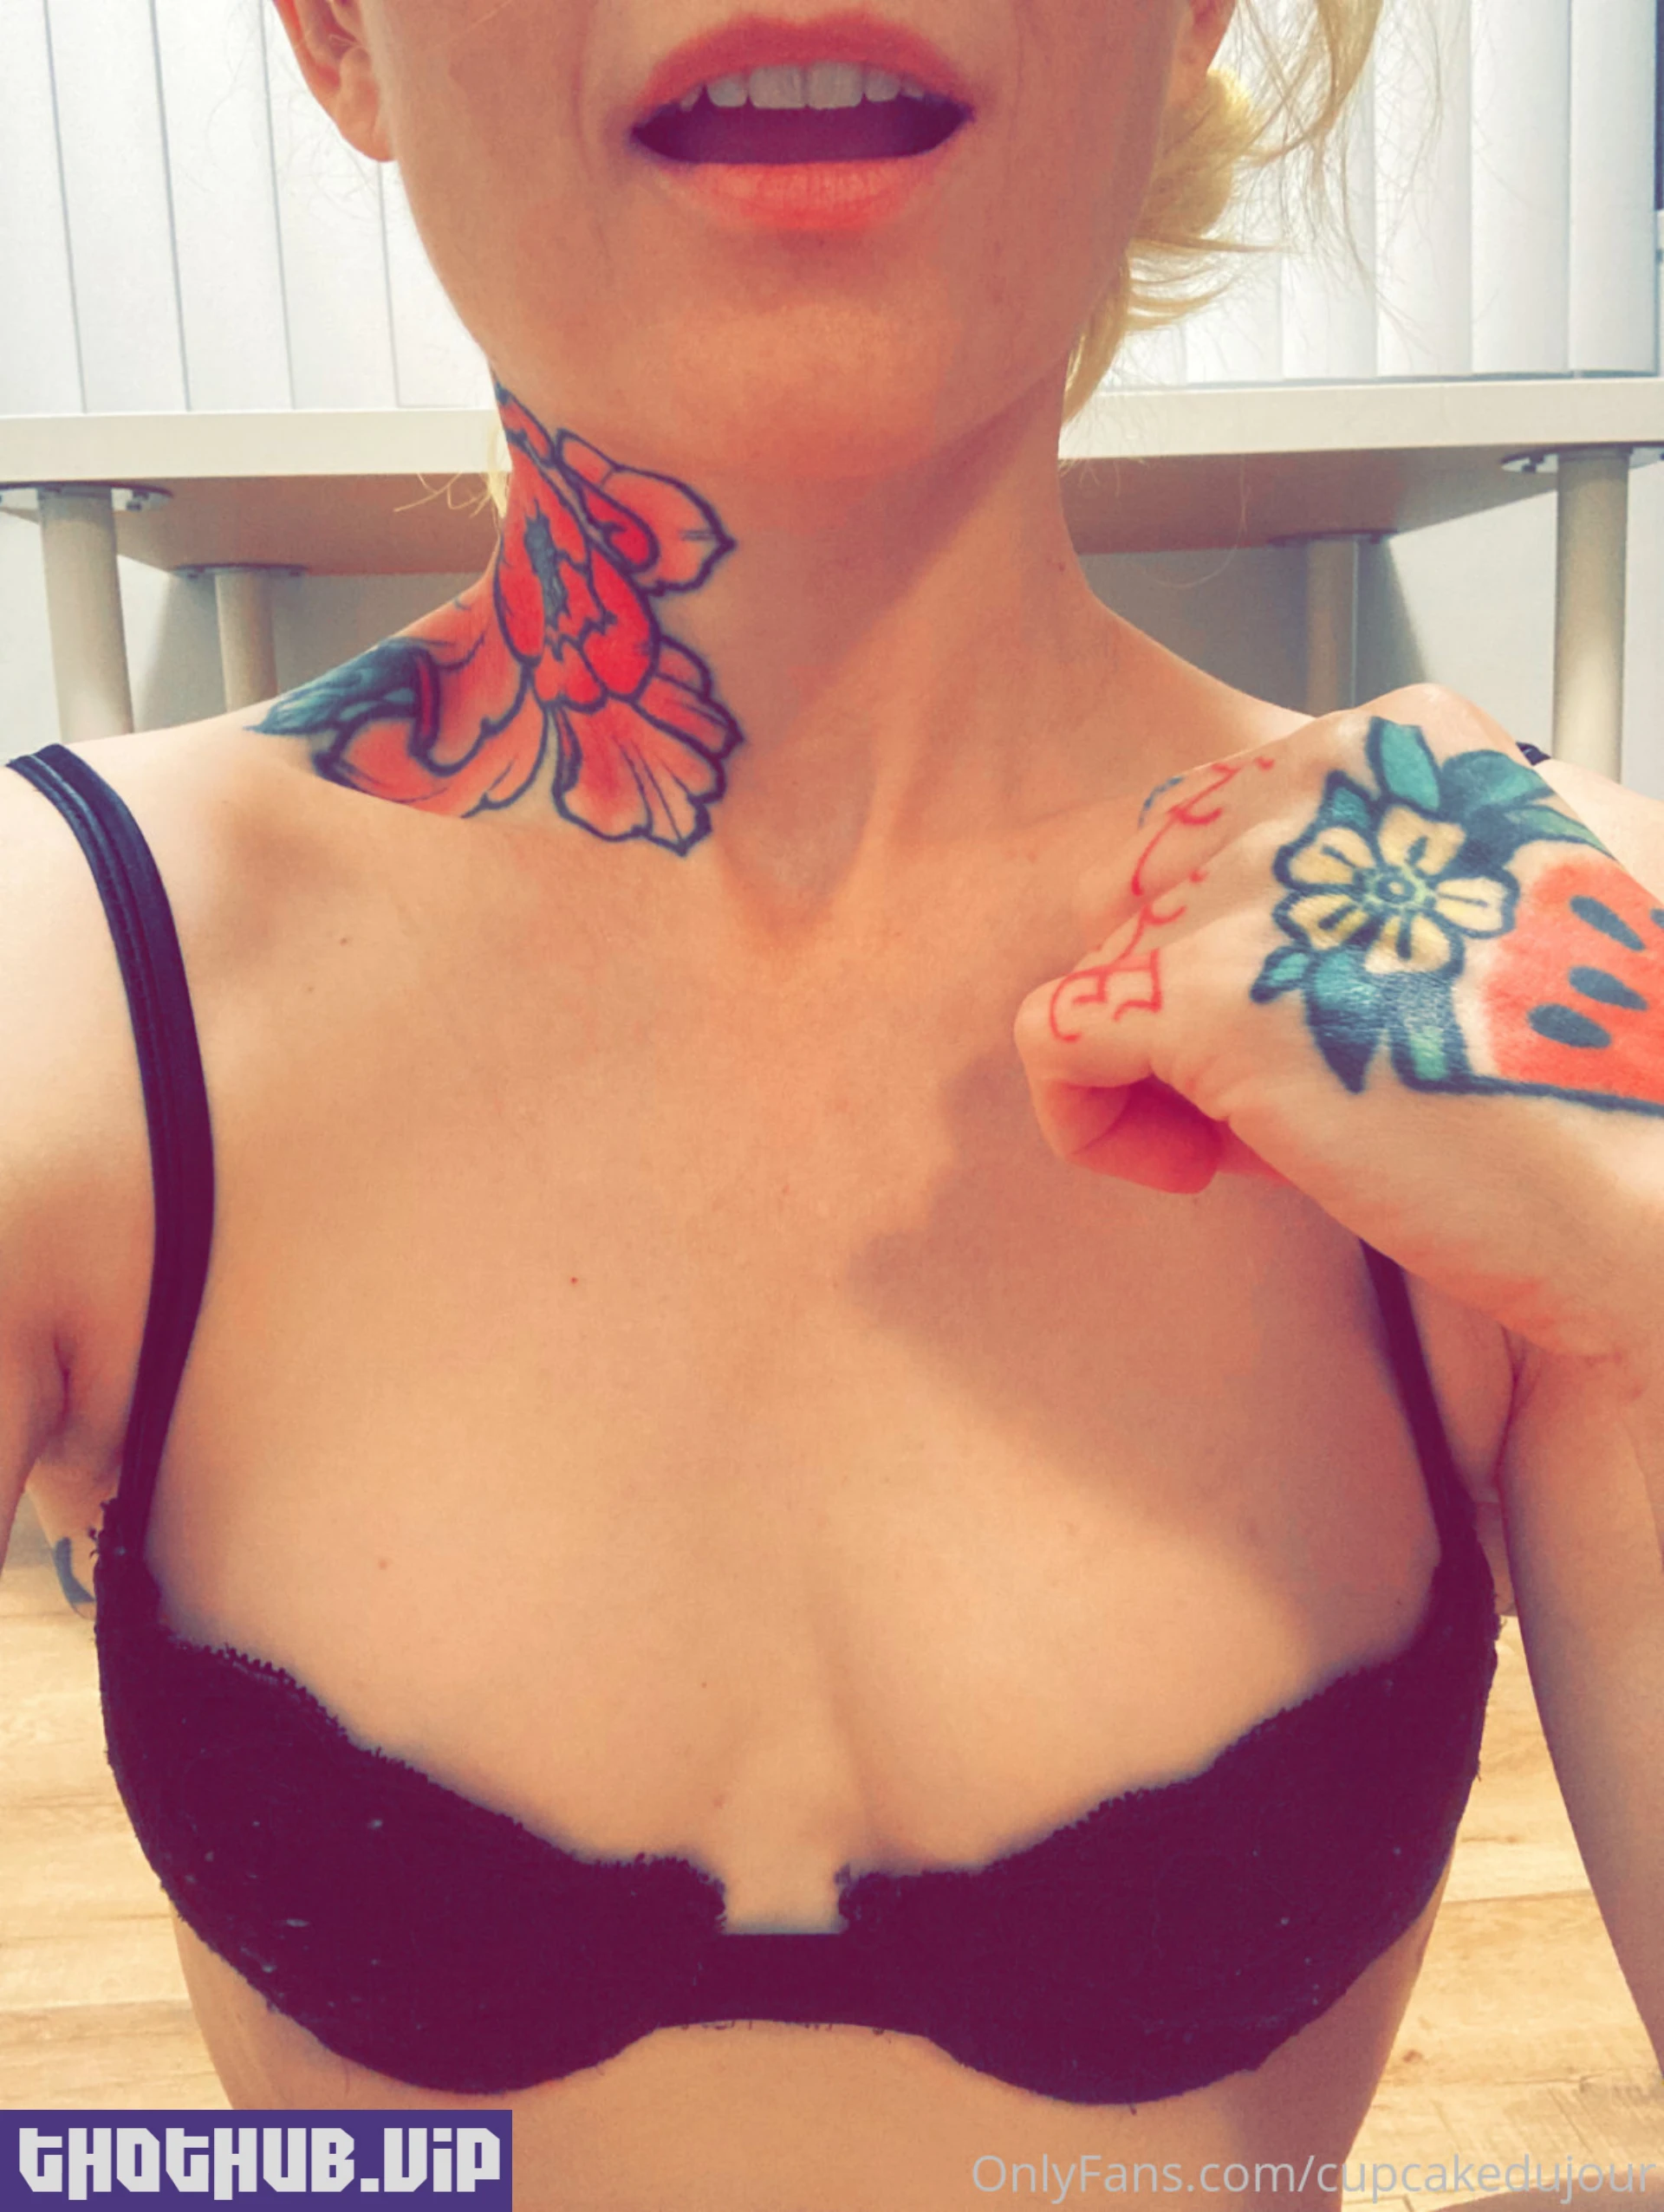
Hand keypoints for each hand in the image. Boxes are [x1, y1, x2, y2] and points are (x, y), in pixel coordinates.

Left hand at [1014, 688, 1663, 1380]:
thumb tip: (1306, 921)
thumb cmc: (1609, 1074)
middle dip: (1190, 1001)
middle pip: (1151, 884)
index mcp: (1404, 744)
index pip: (1223, 823)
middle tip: (1283, 1098)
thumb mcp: (1540, 898)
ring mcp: (1260, 882)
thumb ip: (1412, 862)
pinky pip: (1051, 1037)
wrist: (1663, 1196)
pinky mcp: (1207, 997)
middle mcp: (1323, 779)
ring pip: (1105, 961)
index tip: (1319, 1031)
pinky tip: (1191, 1171)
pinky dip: (1090, 1118)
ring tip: (1264, 1146)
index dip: (1246, 946)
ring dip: (1158, 1070)